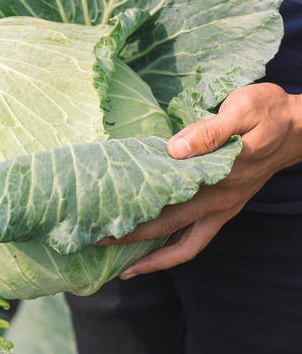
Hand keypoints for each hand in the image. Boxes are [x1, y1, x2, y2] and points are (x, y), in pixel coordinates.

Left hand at [97, 83, 301, 278]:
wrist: (301, 126)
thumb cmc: (268, 112)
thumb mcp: (241, 110)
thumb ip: (208, 132)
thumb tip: (174, 150)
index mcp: (217, 182)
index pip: (168, 213)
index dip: (136, 225)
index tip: (103, 228)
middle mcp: (219, 203)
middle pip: (170, 235)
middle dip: (132, 243)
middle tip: (96, 244)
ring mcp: (223, 208)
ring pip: (186, 246)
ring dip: (155, 258)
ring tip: (125, 266)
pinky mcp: (226, 205)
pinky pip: (196, 236)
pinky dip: (173, 246)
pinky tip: (153, 245)